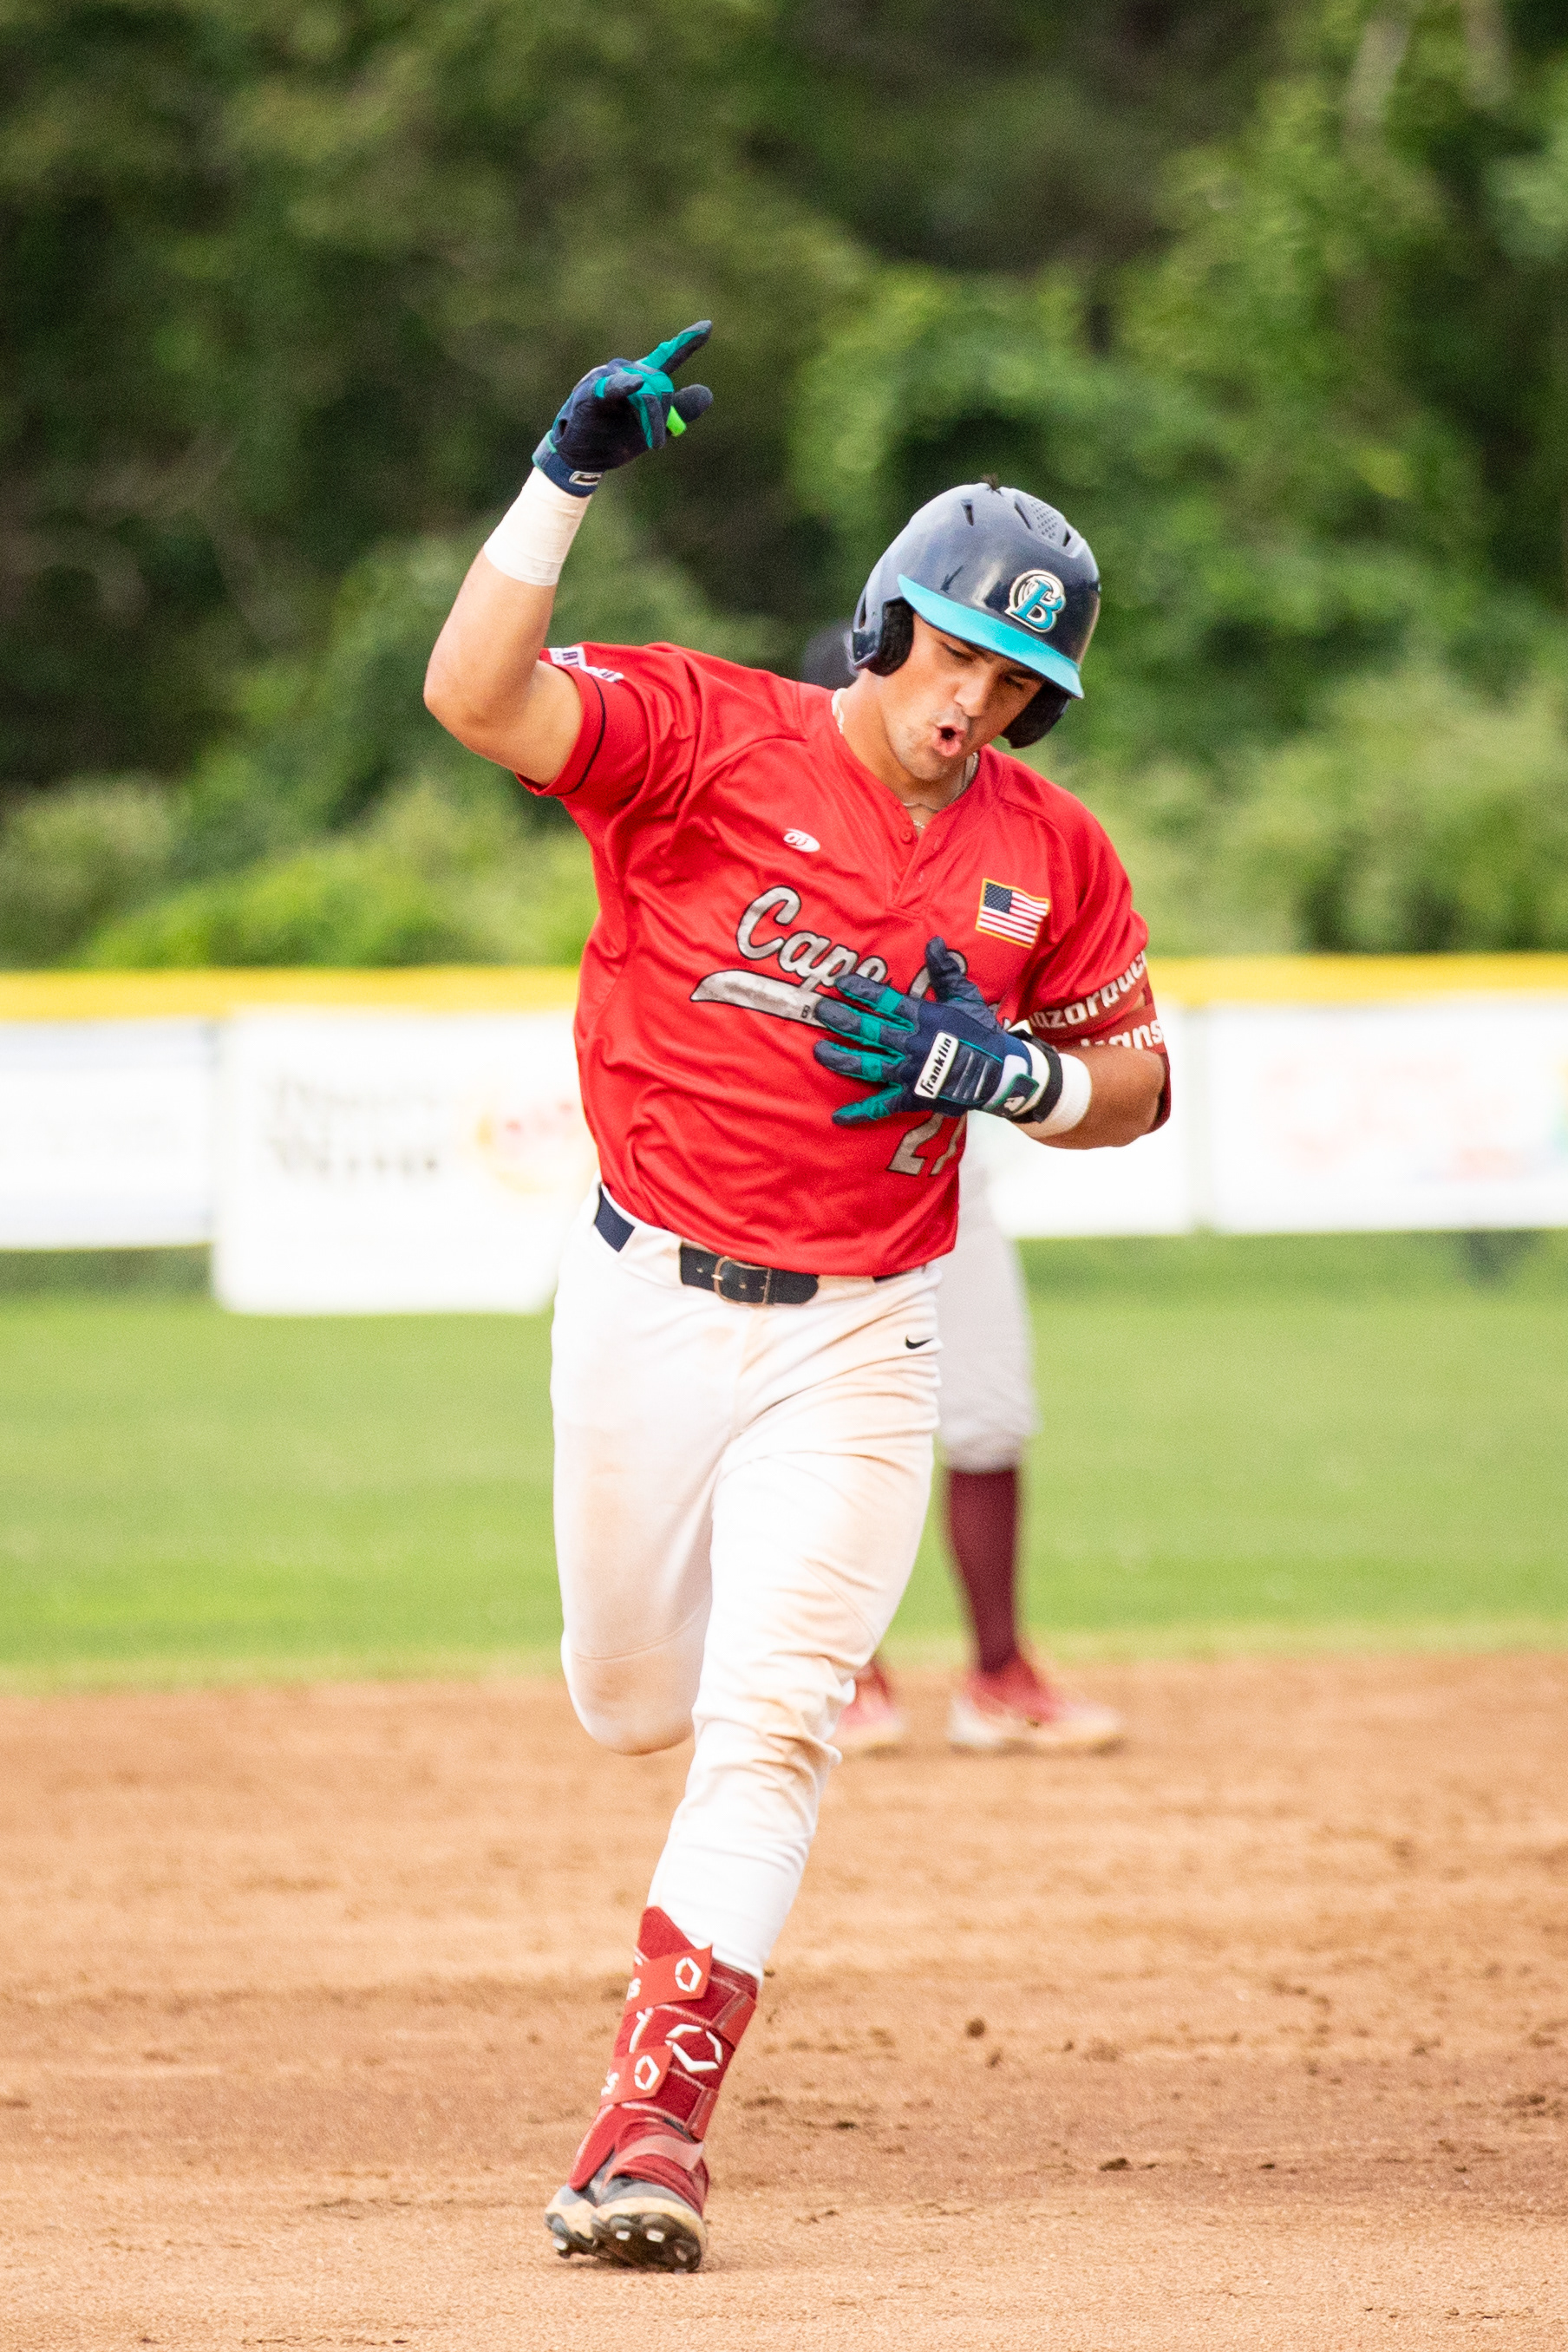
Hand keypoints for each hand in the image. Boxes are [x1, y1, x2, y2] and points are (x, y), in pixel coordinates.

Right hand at [533, 322, 714, 494]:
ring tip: (654, 444)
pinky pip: (613, 388)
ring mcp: (607, 379)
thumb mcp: (654, 426)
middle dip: (664, 414)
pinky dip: (625, 386)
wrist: (582, 458)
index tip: (708, 327)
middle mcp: (625, 370)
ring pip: (645, 393)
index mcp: (641, 377)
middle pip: (660, 383)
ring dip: (652, 421)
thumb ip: (681, 410)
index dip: (687, 342)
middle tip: (659, 443)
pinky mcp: (591, 395)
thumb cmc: (614, 437)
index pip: (667, 357)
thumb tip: (707, 393)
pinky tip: (635, 383)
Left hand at [813, 936, 1063, 1126]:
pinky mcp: (913, 1097)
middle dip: (840, 1019)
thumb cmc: (982, 1033)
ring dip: (840, 1058)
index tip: (841, 983)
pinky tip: (838, 1116)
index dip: (862, 990)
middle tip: (818, 1011)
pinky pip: (882, 1106)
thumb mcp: (966, 997)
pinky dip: (860, 1113)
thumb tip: (933, 942)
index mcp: (923, 1017)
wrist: (1001, 1073)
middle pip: (868, 1029)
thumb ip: (945, 971)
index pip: (885, 1000)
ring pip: (867, 1064)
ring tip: (818, 1051)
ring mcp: (909, 1072)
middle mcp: (911, 1043)